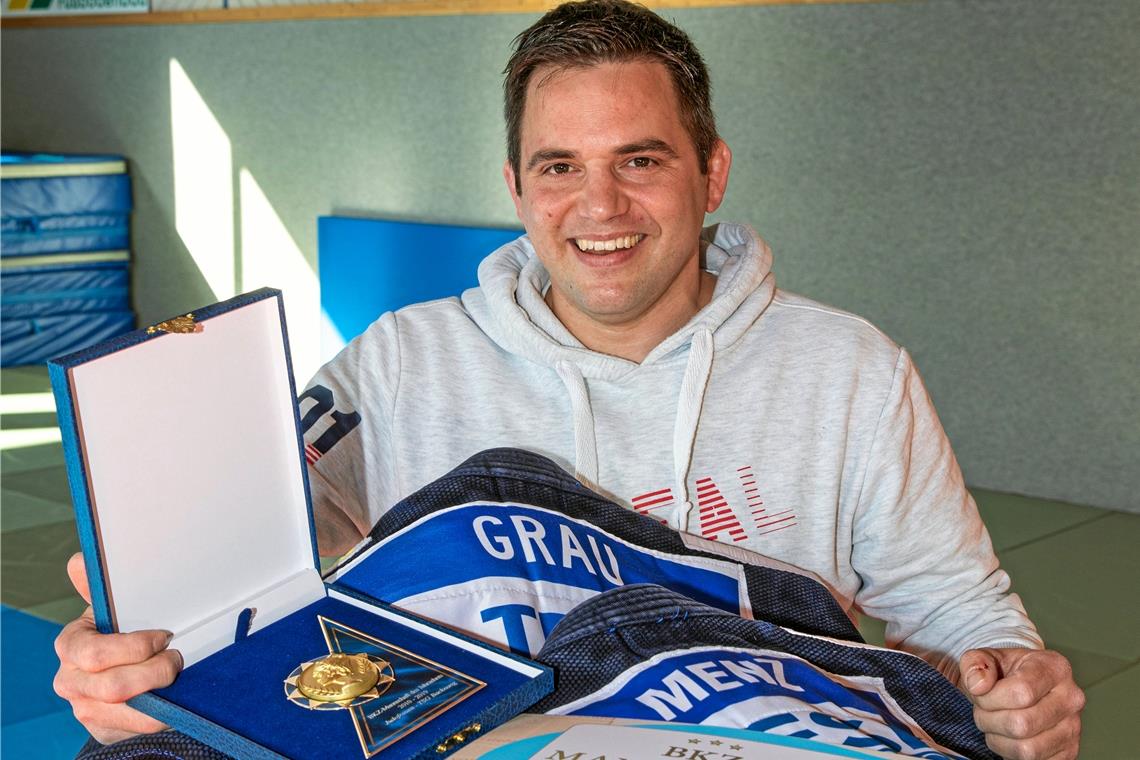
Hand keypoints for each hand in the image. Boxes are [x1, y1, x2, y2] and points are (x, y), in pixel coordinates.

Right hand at [53, 552, 181, 744]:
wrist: (123, 662)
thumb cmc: (122, 628)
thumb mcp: (113, 605)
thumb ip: (99, 583)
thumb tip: (80, 561)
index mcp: (71, 646)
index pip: (95, 654)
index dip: (135, 647)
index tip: (164, 636)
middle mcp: (71, 681)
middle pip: (114, 687)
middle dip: (155, 672)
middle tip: (177, 658)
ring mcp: (86, 709)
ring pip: (130, 711)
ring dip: (162, 694)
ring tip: (179, 676)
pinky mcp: (105, 729)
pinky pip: (138, 728)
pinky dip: (162, 714)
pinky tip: (174, 697)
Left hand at [960, 647, 1084, 759]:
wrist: (1019, 687)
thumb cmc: (1004, 672)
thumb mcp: (984, 656)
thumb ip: (975, 663)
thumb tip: (978, 684)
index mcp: (1054, 668)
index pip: (1021, 692)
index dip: (990, 698)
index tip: (980, 693)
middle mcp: (1071, 698)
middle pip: (1022, 724)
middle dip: (989, 720)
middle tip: (983, 711)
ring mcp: (1073, 727)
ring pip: (1026, 749)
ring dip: (997, 740)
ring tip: (994, 723)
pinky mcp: (1069, 751)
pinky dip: (1010, 754)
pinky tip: (1008, 737)